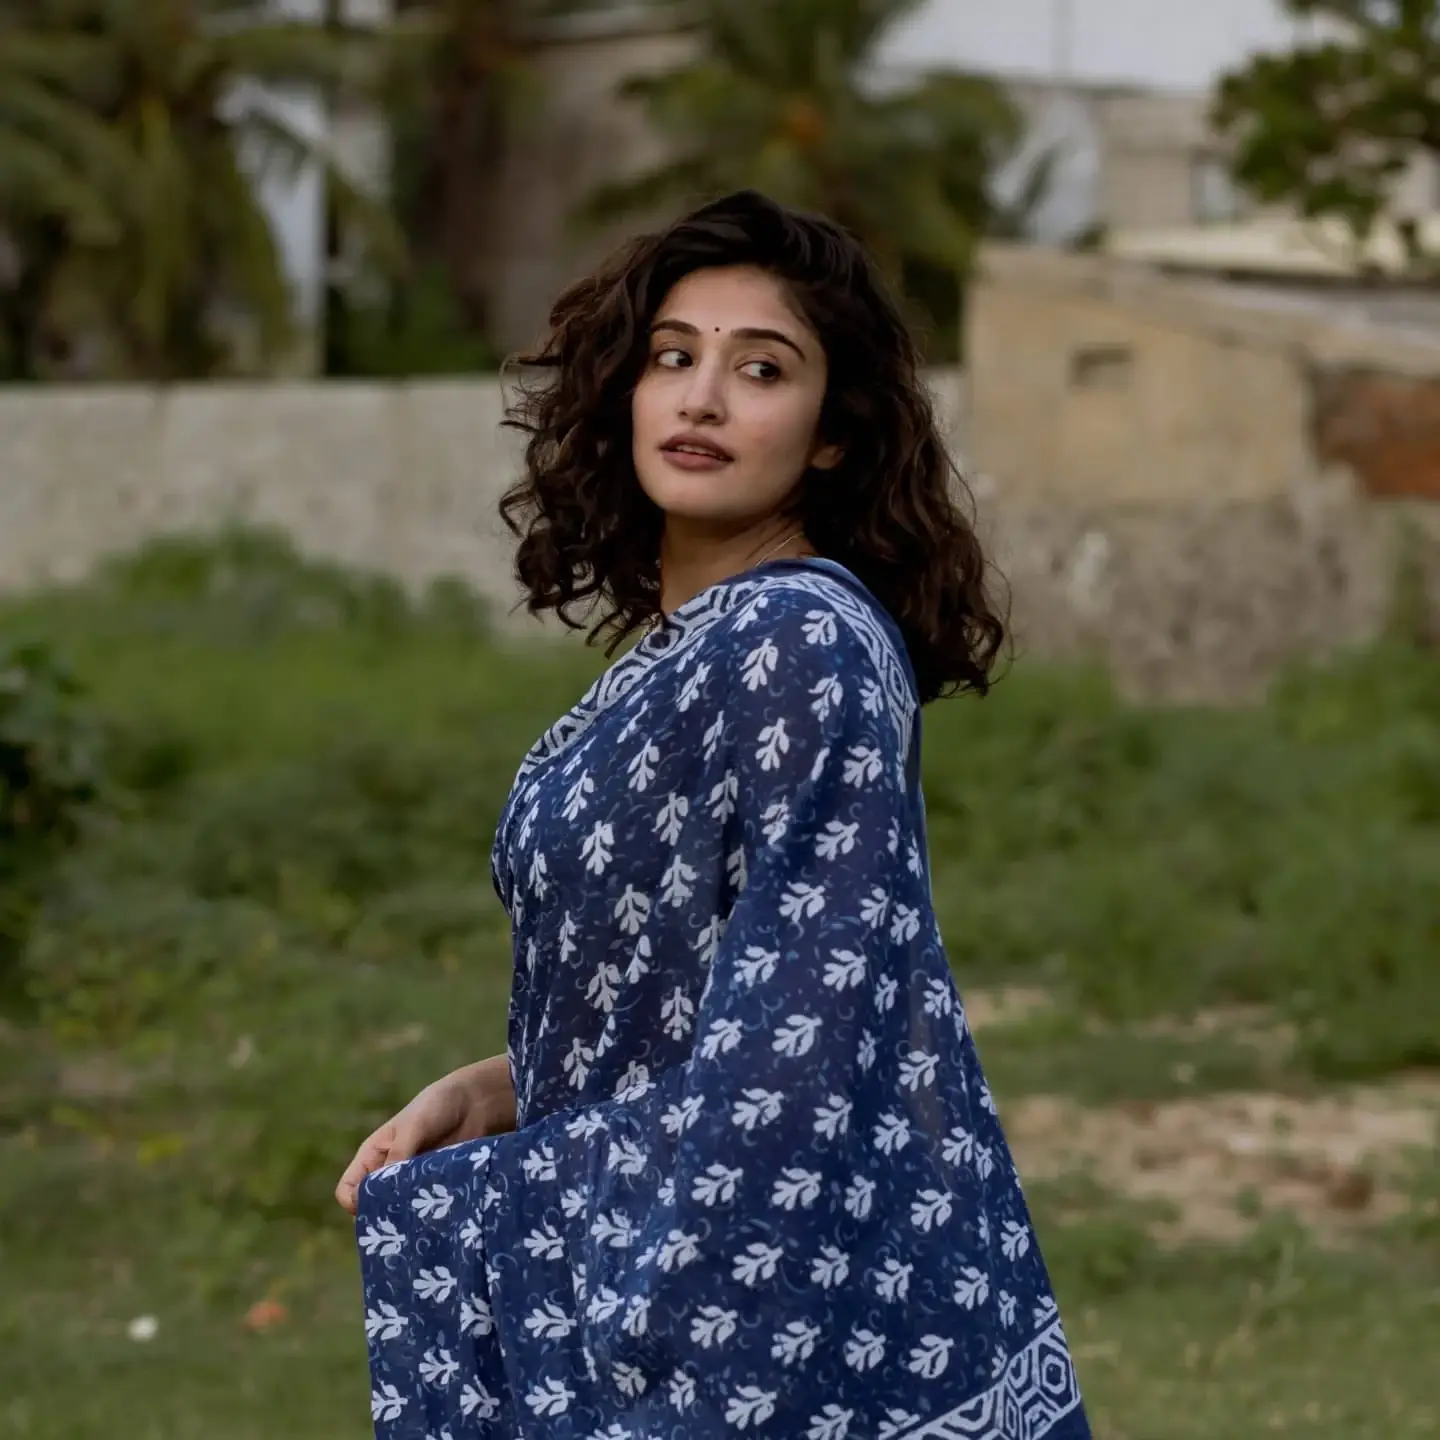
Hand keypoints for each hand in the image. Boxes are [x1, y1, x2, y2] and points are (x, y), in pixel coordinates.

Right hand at [335, 1053, 515, 1215]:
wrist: (475, 1103)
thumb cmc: (437, 1106)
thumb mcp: (415, 1126)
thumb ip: (400, 1153)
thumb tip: (385, 1190)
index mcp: (373, 1157)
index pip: (348, 1190)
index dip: (355, 1202)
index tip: (377, 1206)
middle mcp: (387, 1175)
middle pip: (372, 1209)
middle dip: (383, 1217)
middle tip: (403, 1222)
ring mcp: (411, 1185)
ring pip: (400, 1213)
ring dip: (409, 1219)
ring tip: (424, 1220)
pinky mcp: (434, 1190)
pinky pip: (424, 1211)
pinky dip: (429, 1216)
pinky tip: (440, 1217)